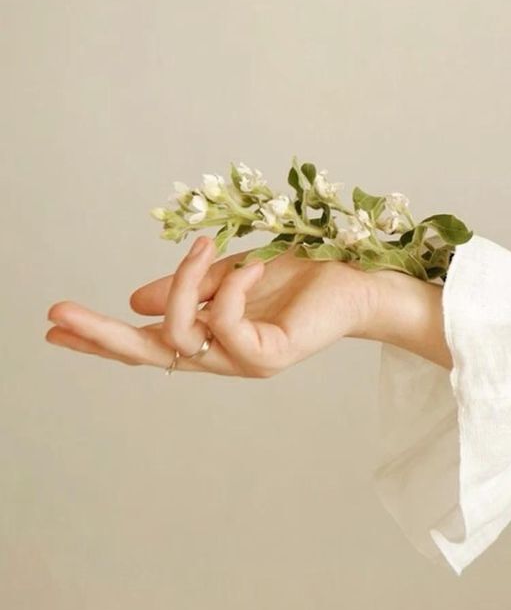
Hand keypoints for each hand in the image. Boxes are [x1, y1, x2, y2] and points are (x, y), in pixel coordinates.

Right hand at [45, 235, 378, 377]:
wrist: (358, 284)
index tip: (53, 327)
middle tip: (58, 315)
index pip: (141, 340)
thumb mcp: (230, 273)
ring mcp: (241, 361)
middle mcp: (217, 356)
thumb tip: (135, 301)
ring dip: (185, 282)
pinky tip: (250, 268)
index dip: (97, 336)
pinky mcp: (268, 359)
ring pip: (181, 334)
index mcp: (204, 337)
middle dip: (99, 334)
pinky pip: (227, 327)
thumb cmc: (300, 277)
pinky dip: (231, 292)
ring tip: (205, 247)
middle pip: (144, 353)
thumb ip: (189, 287)